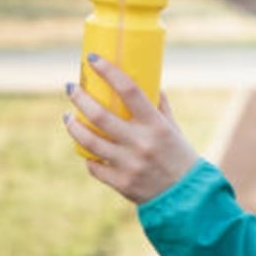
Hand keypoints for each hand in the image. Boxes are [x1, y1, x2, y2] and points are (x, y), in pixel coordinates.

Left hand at [64, 55, 198, 204]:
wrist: (186, 196)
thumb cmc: (179, 156)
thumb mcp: (173, 129)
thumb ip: (159, 107)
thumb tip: (149, 83)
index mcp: (156, 125)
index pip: (130, 90)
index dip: (109, 72)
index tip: (93, 59)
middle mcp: (141, 143)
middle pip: (99, 115)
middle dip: (80, 98)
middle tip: (71, 88)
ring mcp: (129, 164)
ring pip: (89, 141)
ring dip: (73, 126)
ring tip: (69, 117)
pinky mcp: (120, 182)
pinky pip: (94, 165)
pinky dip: (87, 155)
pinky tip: (85, 147)